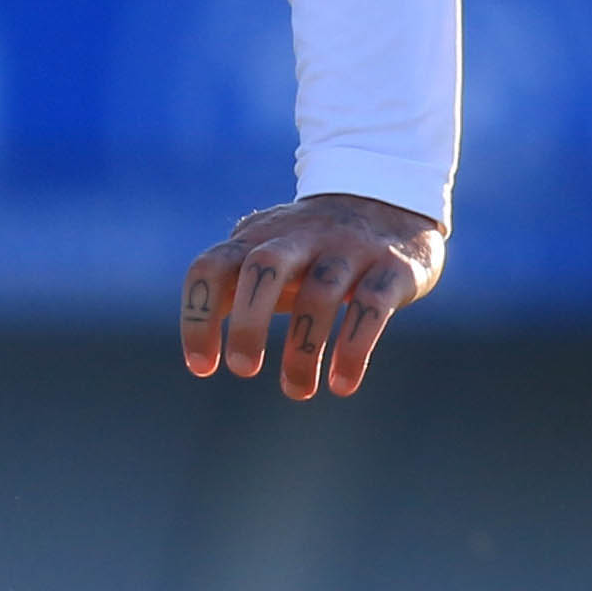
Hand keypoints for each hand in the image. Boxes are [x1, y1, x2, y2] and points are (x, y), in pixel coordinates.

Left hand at [180, 192, 444, 400]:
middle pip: (264, 267)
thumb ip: (231, 286)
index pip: (212, 266)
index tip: (202, 366)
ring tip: (297, 391)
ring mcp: (349, 248)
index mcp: (261, 237)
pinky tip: (342, 384)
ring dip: (303, 350)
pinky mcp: (394, 267)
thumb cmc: (312, 246)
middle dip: (249, 322)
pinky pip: (371, 307)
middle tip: (243, 370)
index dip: (198, 315)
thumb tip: (197, 346)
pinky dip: (353, 348)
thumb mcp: (268, 252)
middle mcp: (302, 236)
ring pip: (320, 293)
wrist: (391, 200)